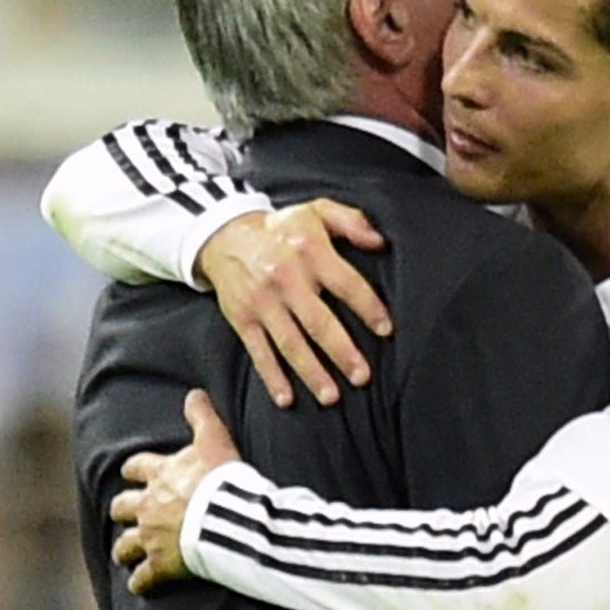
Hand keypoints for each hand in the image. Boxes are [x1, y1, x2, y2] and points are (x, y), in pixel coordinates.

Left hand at [111, 390, 242, 593]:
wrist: (229, 518)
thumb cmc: (223, 479)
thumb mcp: (215, 439)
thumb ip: (202, 416)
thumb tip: (194, 393)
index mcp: (159, 475)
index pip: (135, 467)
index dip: (134, 470)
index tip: (134, 473)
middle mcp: (148, 506)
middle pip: (121, 507)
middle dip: (122, 511)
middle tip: (127, 515)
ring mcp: (151, 537)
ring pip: (124, 545)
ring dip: (124, 548)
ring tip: (126, 554)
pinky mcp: (161, 564)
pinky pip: (143, 578)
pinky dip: (140, 583)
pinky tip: (141, 586)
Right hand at [196, 201, 390, 408]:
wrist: (224, 234)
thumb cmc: (281, 228)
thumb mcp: (316, 211)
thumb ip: (352, 222)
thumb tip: (380, 242)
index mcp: (309, 251)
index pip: (346, 284)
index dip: (368, 307)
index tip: (386, 330)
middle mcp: (285, 278)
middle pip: (318, 321)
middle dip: (341, 352)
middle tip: (362, 377)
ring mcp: (262, 302)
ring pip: (290, 343)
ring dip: (311, 372)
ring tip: (331, 396)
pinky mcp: (243, 319)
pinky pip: (259, 352)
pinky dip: (272, 377)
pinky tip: (286, 399)